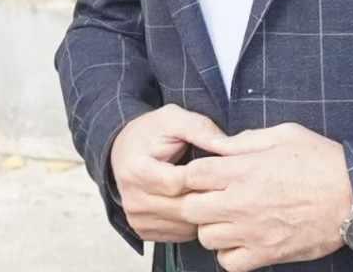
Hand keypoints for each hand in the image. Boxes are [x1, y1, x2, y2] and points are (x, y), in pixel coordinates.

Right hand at [110, 104, 227, 242]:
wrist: (125, 149)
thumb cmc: (151, 132)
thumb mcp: (175, 117)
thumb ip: (200, 128)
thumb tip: (228, 145)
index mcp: (136, 170)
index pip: (176, 183)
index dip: (202, 176)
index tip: (220, 167)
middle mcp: (133, 199)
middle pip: (181, 207)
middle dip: (208, 194)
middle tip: (228, 182)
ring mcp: (137, 218)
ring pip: (183, 224)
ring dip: (204, 210)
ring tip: (216, 190)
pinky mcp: (144, 230)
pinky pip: (179, 234)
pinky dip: (194, 221)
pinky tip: (201, 202)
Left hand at [180, 122, 352, 271]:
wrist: (352, 195)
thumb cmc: (321, 160)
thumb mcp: (285, 134)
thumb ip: (247, 139)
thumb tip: (220, 144)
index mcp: (246, 169)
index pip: (193, 173)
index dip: (194, 171)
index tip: (205, 171)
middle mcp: (242, 202)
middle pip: (191, 208)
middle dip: (197, 198)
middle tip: (213, 193)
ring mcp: (252, 232)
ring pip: (206, 237)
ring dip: (212, 225)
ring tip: (229, 215)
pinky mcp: (265, 254)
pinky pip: (227, 263)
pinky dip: (228, 252)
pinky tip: (241, 237)